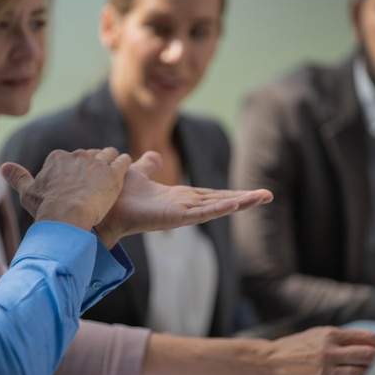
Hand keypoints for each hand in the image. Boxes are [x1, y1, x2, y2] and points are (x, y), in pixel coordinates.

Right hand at [1, 148, 131, 230]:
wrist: (66, 217)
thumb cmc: (46, 208)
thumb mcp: (28, 193)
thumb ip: (17, 177)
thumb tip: (4, 167)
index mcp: (57, 158)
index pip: (69, 158)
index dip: (75, 167)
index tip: (78, 179)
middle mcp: (77, 155)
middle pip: (89, 155)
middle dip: (93, 164)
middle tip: (98, 178)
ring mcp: (96, 163)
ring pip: (107, 154)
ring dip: (111, 159)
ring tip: (115, 166)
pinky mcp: (113, 173)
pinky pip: (122, 161)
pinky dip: (124, 162)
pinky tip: (127, 165)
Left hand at [94, 151, 272, 247]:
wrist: (106, 207)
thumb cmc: (120, 194)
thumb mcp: (139, 172)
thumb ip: (149, 165)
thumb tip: (154, 155)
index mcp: (179, 197)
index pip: (212, 194)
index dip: (231, 193)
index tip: (252, 192)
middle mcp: (185, 206)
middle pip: (221, 201)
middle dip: (244, 199)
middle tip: (268, 195)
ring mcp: (182, 213)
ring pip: (218, 206)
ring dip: (241, 202)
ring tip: (263, 197)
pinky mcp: (176, 218)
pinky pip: (203, 213)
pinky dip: (221, 209)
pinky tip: (238, 204)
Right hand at [264, 326, 374, 374]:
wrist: (270, 362)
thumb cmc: (295, 347)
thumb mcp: (316, 334)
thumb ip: (339, 338)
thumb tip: (367, 343)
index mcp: (328, 334)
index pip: (365, 337)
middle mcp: (328, 351)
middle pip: (368, 356)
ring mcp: (326, 370)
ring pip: (362, 374)